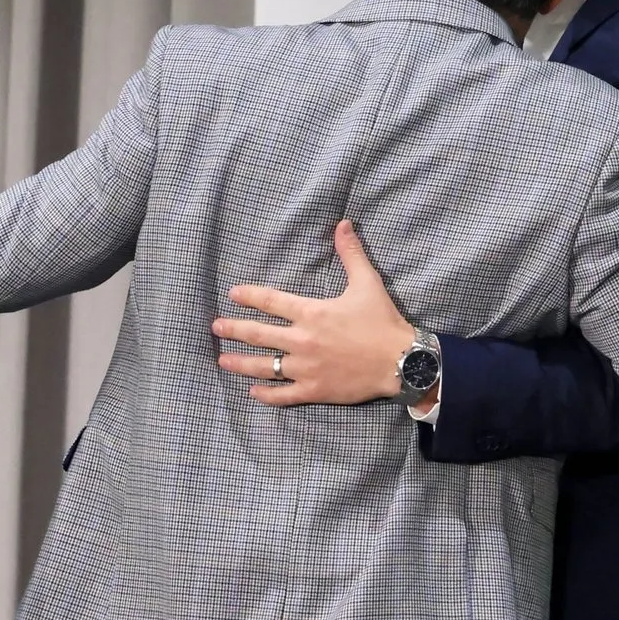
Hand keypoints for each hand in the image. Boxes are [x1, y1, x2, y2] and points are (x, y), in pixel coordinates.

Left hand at [212, 220, 418, 405]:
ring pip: (264, 366)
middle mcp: (302, 340)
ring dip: (240, 362)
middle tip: (216, 327)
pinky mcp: (315, 390)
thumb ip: (351, 254)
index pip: (271, 301)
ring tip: (222, 360)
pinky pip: (284, 395)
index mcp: (311, 313)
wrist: (402, 362)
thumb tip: (343, 224)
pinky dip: (267, 395)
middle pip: (258, 334)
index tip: (232, 294)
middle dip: (233, 329)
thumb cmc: (383, 322)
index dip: (249, 296)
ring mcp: (306, 368)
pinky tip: (253, 392)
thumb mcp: (367, 283)